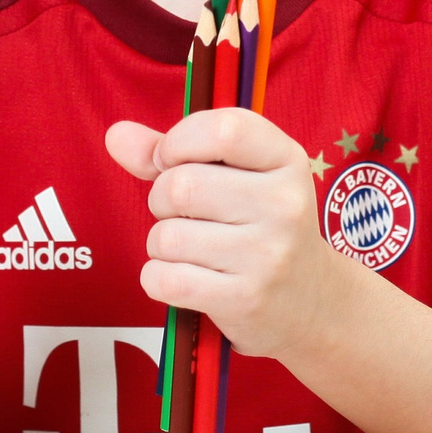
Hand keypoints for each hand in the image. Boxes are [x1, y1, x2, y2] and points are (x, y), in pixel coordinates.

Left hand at [105, 110, 350, 362]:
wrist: (315, 304)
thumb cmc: (261, 228)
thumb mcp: (238, 177)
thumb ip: (174, 152)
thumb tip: (116, 135)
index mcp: (286, 160)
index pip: (223, 129)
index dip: (178, 142)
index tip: (173, 160)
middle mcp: (284, 205)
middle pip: (180, 186)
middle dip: (162, 201)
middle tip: (186, 216)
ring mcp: (268, 255)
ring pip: (166, 237)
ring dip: (162, 245)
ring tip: (193, 251)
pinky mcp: (245, 299)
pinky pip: (164, 279)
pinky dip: (158, 279)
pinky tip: (186, 279)